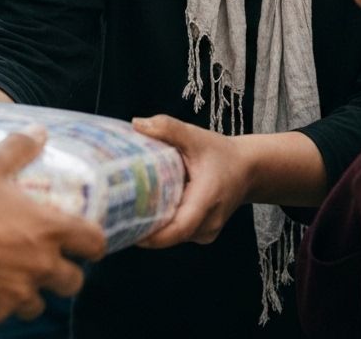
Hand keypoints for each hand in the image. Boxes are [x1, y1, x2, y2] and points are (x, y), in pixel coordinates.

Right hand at [0, 127, 105, 323]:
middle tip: (51, 259)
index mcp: (47, 230)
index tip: (88, 240)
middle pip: (73, 281)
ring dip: (34, 291)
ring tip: (16, 274)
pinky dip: (1, 302)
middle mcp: (39, 266)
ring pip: (39, 303)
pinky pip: (6, 312)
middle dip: (66, 272)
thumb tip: (39, 132)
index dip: (94, 242)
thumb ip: (18, 148)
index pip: (94, 242)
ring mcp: (17, 294)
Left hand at [132, 115, 248, 246]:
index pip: (179, 228)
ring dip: (151, 227)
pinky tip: (144, 210)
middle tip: (113, 216)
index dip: (153, 235)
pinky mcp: (201, 233)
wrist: (247, 169)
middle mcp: (208, 223)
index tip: (128, 228)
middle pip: (170, 236)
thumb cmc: (220, 153)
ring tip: (124, 211)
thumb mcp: (195, 136)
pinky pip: (177, 233)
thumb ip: (168, 128)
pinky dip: (161, 225)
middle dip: (143, 230)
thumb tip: (136, 123)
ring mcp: (206, 232)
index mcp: (207, 200)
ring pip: (172, 237)